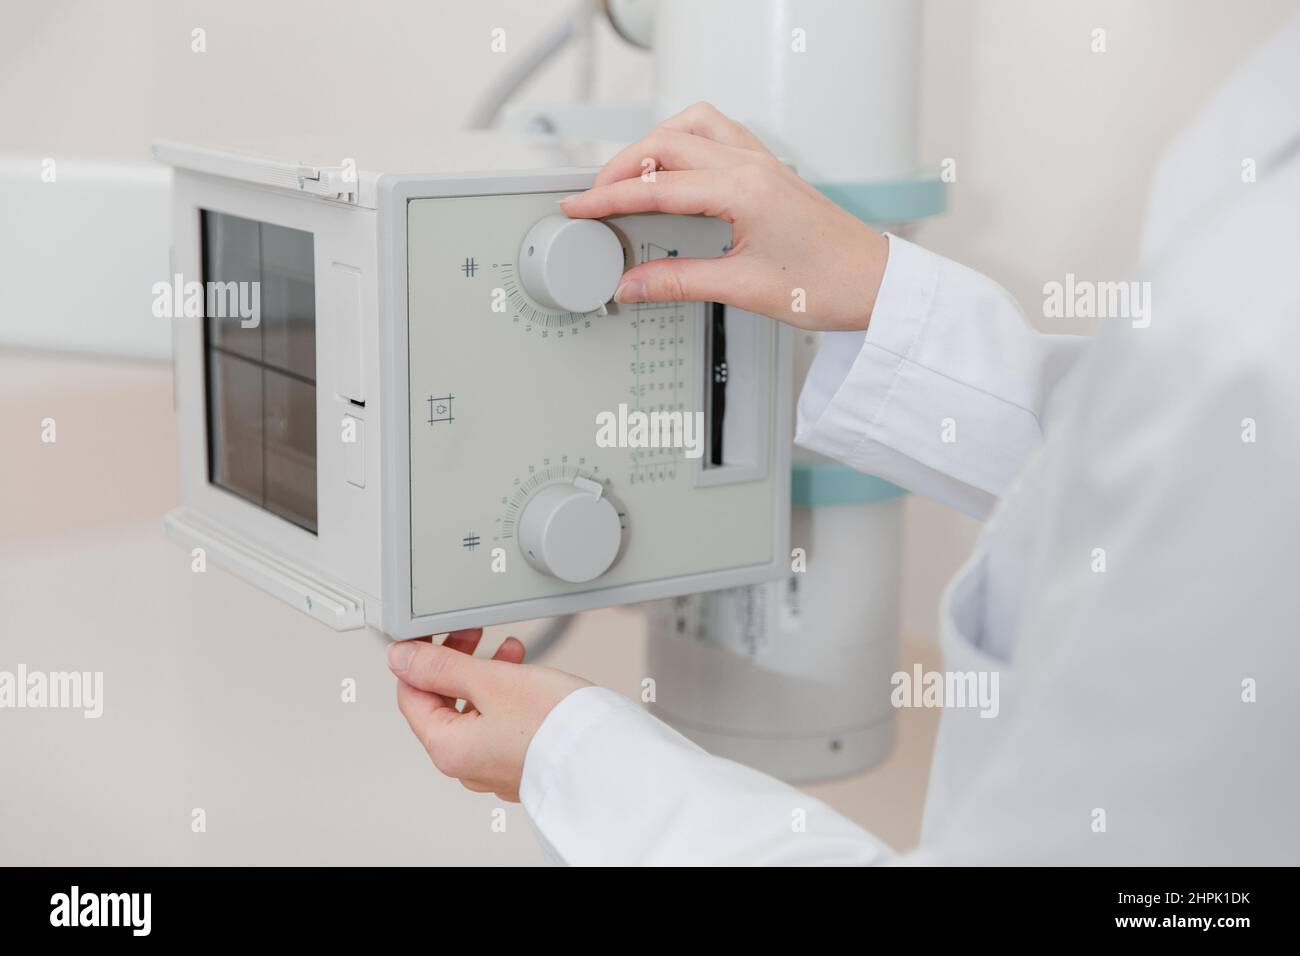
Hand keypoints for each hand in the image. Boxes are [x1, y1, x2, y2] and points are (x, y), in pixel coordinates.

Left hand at [388, 630, 589, 800]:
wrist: (608, 756)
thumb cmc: (555, 726)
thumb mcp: (492, 681)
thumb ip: (442, 668)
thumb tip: (401, 659)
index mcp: (448, 748)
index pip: (411, 696)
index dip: (419, 658)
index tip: (434, 633)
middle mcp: (467, 766)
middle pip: (442, 703)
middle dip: (457, 662)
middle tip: (472, 634)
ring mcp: (495, 768)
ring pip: (475, 711)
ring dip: (485, 674)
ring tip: (511, 650)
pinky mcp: (522, 763)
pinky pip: (500, 724)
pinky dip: (507, 696)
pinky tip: (528, 677)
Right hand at [560, 101, 889, 331]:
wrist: (876, 283)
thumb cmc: (829, 284)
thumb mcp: (743, 289)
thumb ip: (679, 283)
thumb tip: (632, 283)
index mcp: (745, 189)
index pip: (659, 186)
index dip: (610, 197)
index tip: (580, 206)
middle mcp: (753, 165)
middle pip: (667, 143)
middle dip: (622, 167)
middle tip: (595, 197)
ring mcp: (763, 163)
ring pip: (692, 127)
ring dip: (653, 145)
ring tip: (629, 177)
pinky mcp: (769, 172)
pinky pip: (717, 135)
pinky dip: (685, 143)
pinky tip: (675, 169)